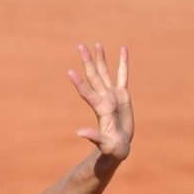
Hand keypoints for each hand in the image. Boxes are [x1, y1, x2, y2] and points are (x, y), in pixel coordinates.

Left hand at [68, 43, 133, 161]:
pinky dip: (123, 63)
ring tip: (96, 44)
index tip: (70, 71)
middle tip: (80, 46)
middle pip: (94, 76)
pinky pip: (123, 76)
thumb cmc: (111, 149)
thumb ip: (94, 137)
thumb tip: (79, 133)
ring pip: (105, 73)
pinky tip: (122, 50)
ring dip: (100, 59)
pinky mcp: (123, 96)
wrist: (118, 148)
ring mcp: (113, 95)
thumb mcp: (104, 144)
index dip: (79, 83)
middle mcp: (104, 99)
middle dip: (88, 61)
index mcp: (101, 109)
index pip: (87, 93)